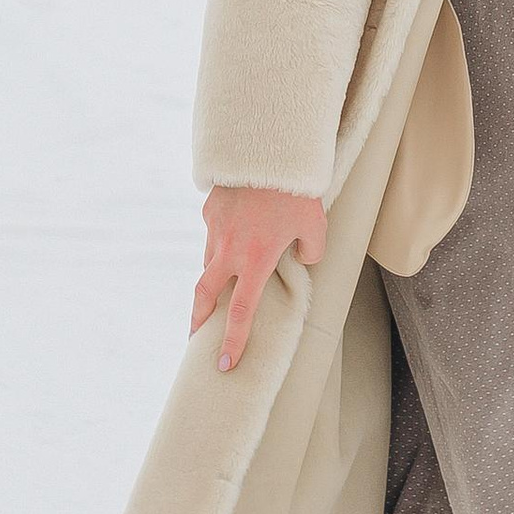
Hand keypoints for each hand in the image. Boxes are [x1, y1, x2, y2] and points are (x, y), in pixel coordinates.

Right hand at [194, 184, 327, 371]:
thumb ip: (311, 251)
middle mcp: (229, 249)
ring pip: (210, 259)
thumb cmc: (298, 191)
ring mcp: (215, 227)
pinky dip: (223, 236)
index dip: (233, 340)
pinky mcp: (211, 206)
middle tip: (196, 335)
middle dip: (199, 318)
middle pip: (206, 293)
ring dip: (215, 273)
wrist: (271, 150)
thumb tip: (302, 257)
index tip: (225, 363)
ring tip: (225, 277)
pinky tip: (237, 226)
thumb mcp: (316, 227)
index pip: (241, 311)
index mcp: (255, 260)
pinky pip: (215, 230)